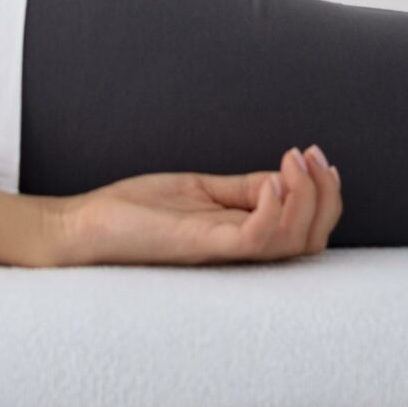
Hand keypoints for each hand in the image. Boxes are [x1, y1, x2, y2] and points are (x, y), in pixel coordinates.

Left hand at [44, 146, 342, 266]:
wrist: (81, 227)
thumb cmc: (134, 212)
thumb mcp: (200, 190)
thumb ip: (241, 189)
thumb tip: (285, 175)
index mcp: (242, 237)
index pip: (307, 230)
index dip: (326, 196)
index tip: (317, 155)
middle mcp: (240, 251)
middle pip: (312, 241)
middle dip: (326, 195)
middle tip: (311, 156)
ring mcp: (223, 251)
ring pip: (293, 242)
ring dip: (306, 197)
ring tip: (292, 163)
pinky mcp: (201, 246)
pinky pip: (255, 239)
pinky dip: (273, 208)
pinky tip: (269, 181)